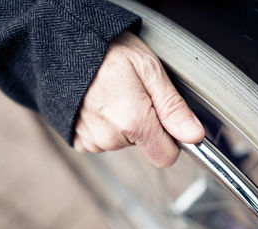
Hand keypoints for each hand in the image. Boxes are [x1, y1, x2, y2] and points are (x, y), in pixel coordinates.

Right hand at [73, 31, 204, 166]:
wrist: (62, 43)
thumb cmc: (107, 50)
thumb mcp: (150, 70)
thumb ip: (174, 108)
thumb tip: (195, 136)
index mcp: (133, 122)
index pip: (166, 155)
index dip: (171, 138)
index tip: (164, 116)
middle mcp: (110, 138)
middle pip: (145, 145)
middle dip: (146, 123)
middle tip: (134, 92)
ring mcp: (92, 140)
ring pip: (124, 141)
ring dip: (124, 122)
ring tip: (114, 93)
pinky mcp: (79, 139)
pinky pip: (104, 140)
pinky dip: (106, 125)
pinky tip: (101, 102)